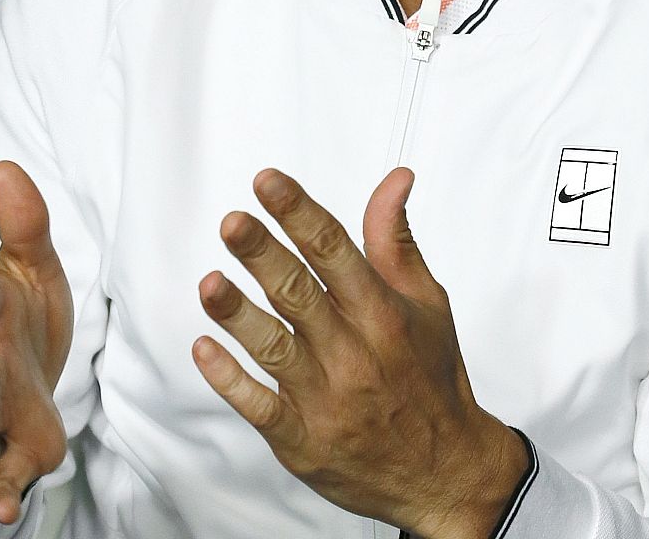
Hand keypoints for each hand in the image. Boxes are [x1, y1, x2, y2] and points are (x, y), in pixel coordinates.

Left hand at [192, 167, 527, 538]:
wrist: (444, 470)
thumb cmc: (431, 378)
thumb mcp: (428, 302)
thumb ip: (395, 240)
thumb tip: (395, 179)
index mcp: (383, 313)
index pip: (335, 250)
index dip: (299, 212)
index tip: (268, 182)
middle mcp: (354, 352)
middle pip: (299, 293)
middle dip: (263, 254)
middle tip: (233, 222)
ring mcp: (326, 398)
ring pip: (275, 348)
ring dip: (239, 314)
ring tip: (210, 282)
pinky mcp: (303, 439)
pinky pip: (260, 406)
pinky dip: (230, 380)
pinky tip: (205, 349)